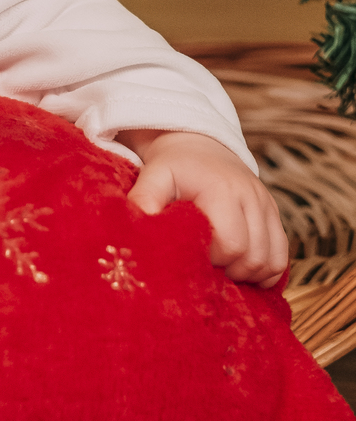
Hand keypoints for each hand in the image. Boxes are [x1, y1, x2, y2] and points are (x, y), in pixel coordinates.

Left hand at [116, 129, 288, 287]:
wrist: (200, 146)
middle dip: (229, 270)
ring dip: (248, 273)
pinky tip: (240, 267)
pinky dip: (265, 271)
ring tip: (221, 266)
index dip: (212, 259)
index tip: (193, 254)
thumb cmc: (174, 166)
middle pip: (253, 257)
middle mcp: (251, 197)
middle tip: (206, 264)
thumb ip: (144, 199)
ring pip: (272, 261)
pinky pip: (282, 257)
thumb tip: (138, 228)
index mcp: (222, 190)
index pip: (231, 244)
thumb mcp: (154, 176)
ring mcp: (267, 206)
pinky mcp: (274, 215)